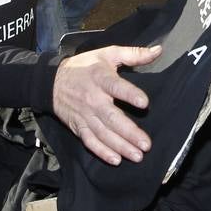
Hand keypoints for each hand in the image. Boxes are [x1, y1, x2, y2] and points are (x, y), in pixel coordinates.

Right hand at [52, 45, 158, 164]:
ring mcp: (85, 115)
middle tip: (146, 144)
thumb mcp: (107, 54)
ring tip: (137, 156)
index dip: (129, 94)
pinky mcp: (78, 126)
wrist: (52, 80)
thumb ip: (133, 54)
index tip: (144, 103)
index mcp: (101, 78)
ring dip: (120, 146)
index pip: (116, 87)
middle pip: (112, 118)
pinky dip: (101, 152)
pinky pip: (90, 141)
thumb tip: (158, 50)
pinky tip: (115, 160)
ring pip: (103, 133)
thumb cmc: (84, 66)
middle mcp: (93, 99)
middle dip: (129, 132)